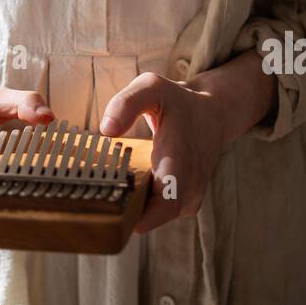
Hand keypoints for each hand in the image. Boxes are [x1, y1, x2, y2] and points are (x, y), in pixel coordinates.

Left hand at [100, 50, 275, 234]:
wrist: (212, 115)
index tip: (113, 217)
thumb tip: (107, 130)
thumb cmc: (177, 102)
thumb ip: (126, 103)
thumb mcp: (151, 87)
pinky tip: (122, 192)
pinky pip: (157, 213)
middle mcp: (189, 185)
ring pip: (154, 217)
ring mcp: (188, 197)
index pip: (168, 201)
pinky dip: (138, 207)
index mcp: (180, 158)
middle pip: (155, 216)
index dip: (142, 217)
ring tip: (104, 194)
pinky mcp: (183, 203)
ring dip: (130, 210)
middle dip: (124, 214)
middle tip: (92, 204)